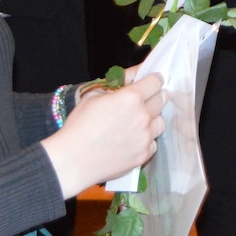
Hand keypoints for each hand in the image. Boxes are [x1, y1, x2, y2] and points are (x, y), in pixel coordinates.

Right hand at [42, 73, 165, 197]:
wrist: (73, 159)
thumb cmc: (79, 125)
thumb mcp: (93, 95)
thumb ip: (117, 83)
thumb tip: (134, 75)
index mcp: (131, 98)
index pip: (156, 81)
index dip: (153, 79)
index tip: (150, 82)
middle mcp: (143, 116)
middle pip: (162, 100)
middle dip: (155, 96)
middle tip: (144, 100)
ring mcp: (145, 137)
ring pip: (161, 122)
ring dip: (153, 118)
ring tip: (138, 121)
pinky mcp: (144, 155)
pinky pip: (153, 142)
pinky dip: (147, 139)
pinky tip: (133, 139)